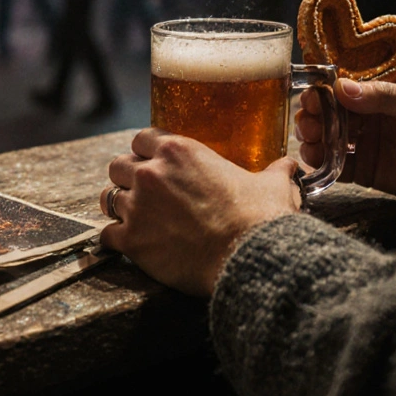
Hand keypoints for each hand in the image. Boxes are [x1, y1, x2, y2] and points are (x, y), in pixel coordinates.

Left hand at [100, 129, 301, 297]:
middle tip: (142, 193)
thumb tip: (289, 166)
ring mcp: (137, 206)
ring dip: (121, 207)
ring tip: (134, 219)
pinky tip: (127, 246)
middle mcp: (151, 173)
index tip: (152, 163)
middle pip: (118, 165)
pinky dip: (115, 240)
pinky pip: (107, 235)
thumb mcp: (272, 185)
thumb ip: (275, 171)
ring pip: (108, 198)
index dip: (146, 151)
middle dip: (127, 177)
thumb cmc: (260, 217)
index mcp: (178, 151)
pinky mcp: (131, 240)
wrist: (249, 256)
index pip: (142, 138)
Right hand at [297, 76, 395, 208]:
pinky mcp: (365, 171)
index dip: (323, 85)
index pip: (344, 82)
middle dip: (312, 112)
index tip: (311, 91)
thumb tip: (341, 88)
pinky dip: (321, 162)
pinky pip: (336, 166)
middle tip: (308, 119)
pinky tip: (314, 158)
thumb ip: (383, 95)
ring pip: (327, 136)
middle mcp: (368, 114)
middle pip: (328, 110)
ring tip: (309, 138)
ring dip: (312, 135)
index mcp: (381, 89)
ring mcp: (365, 142)